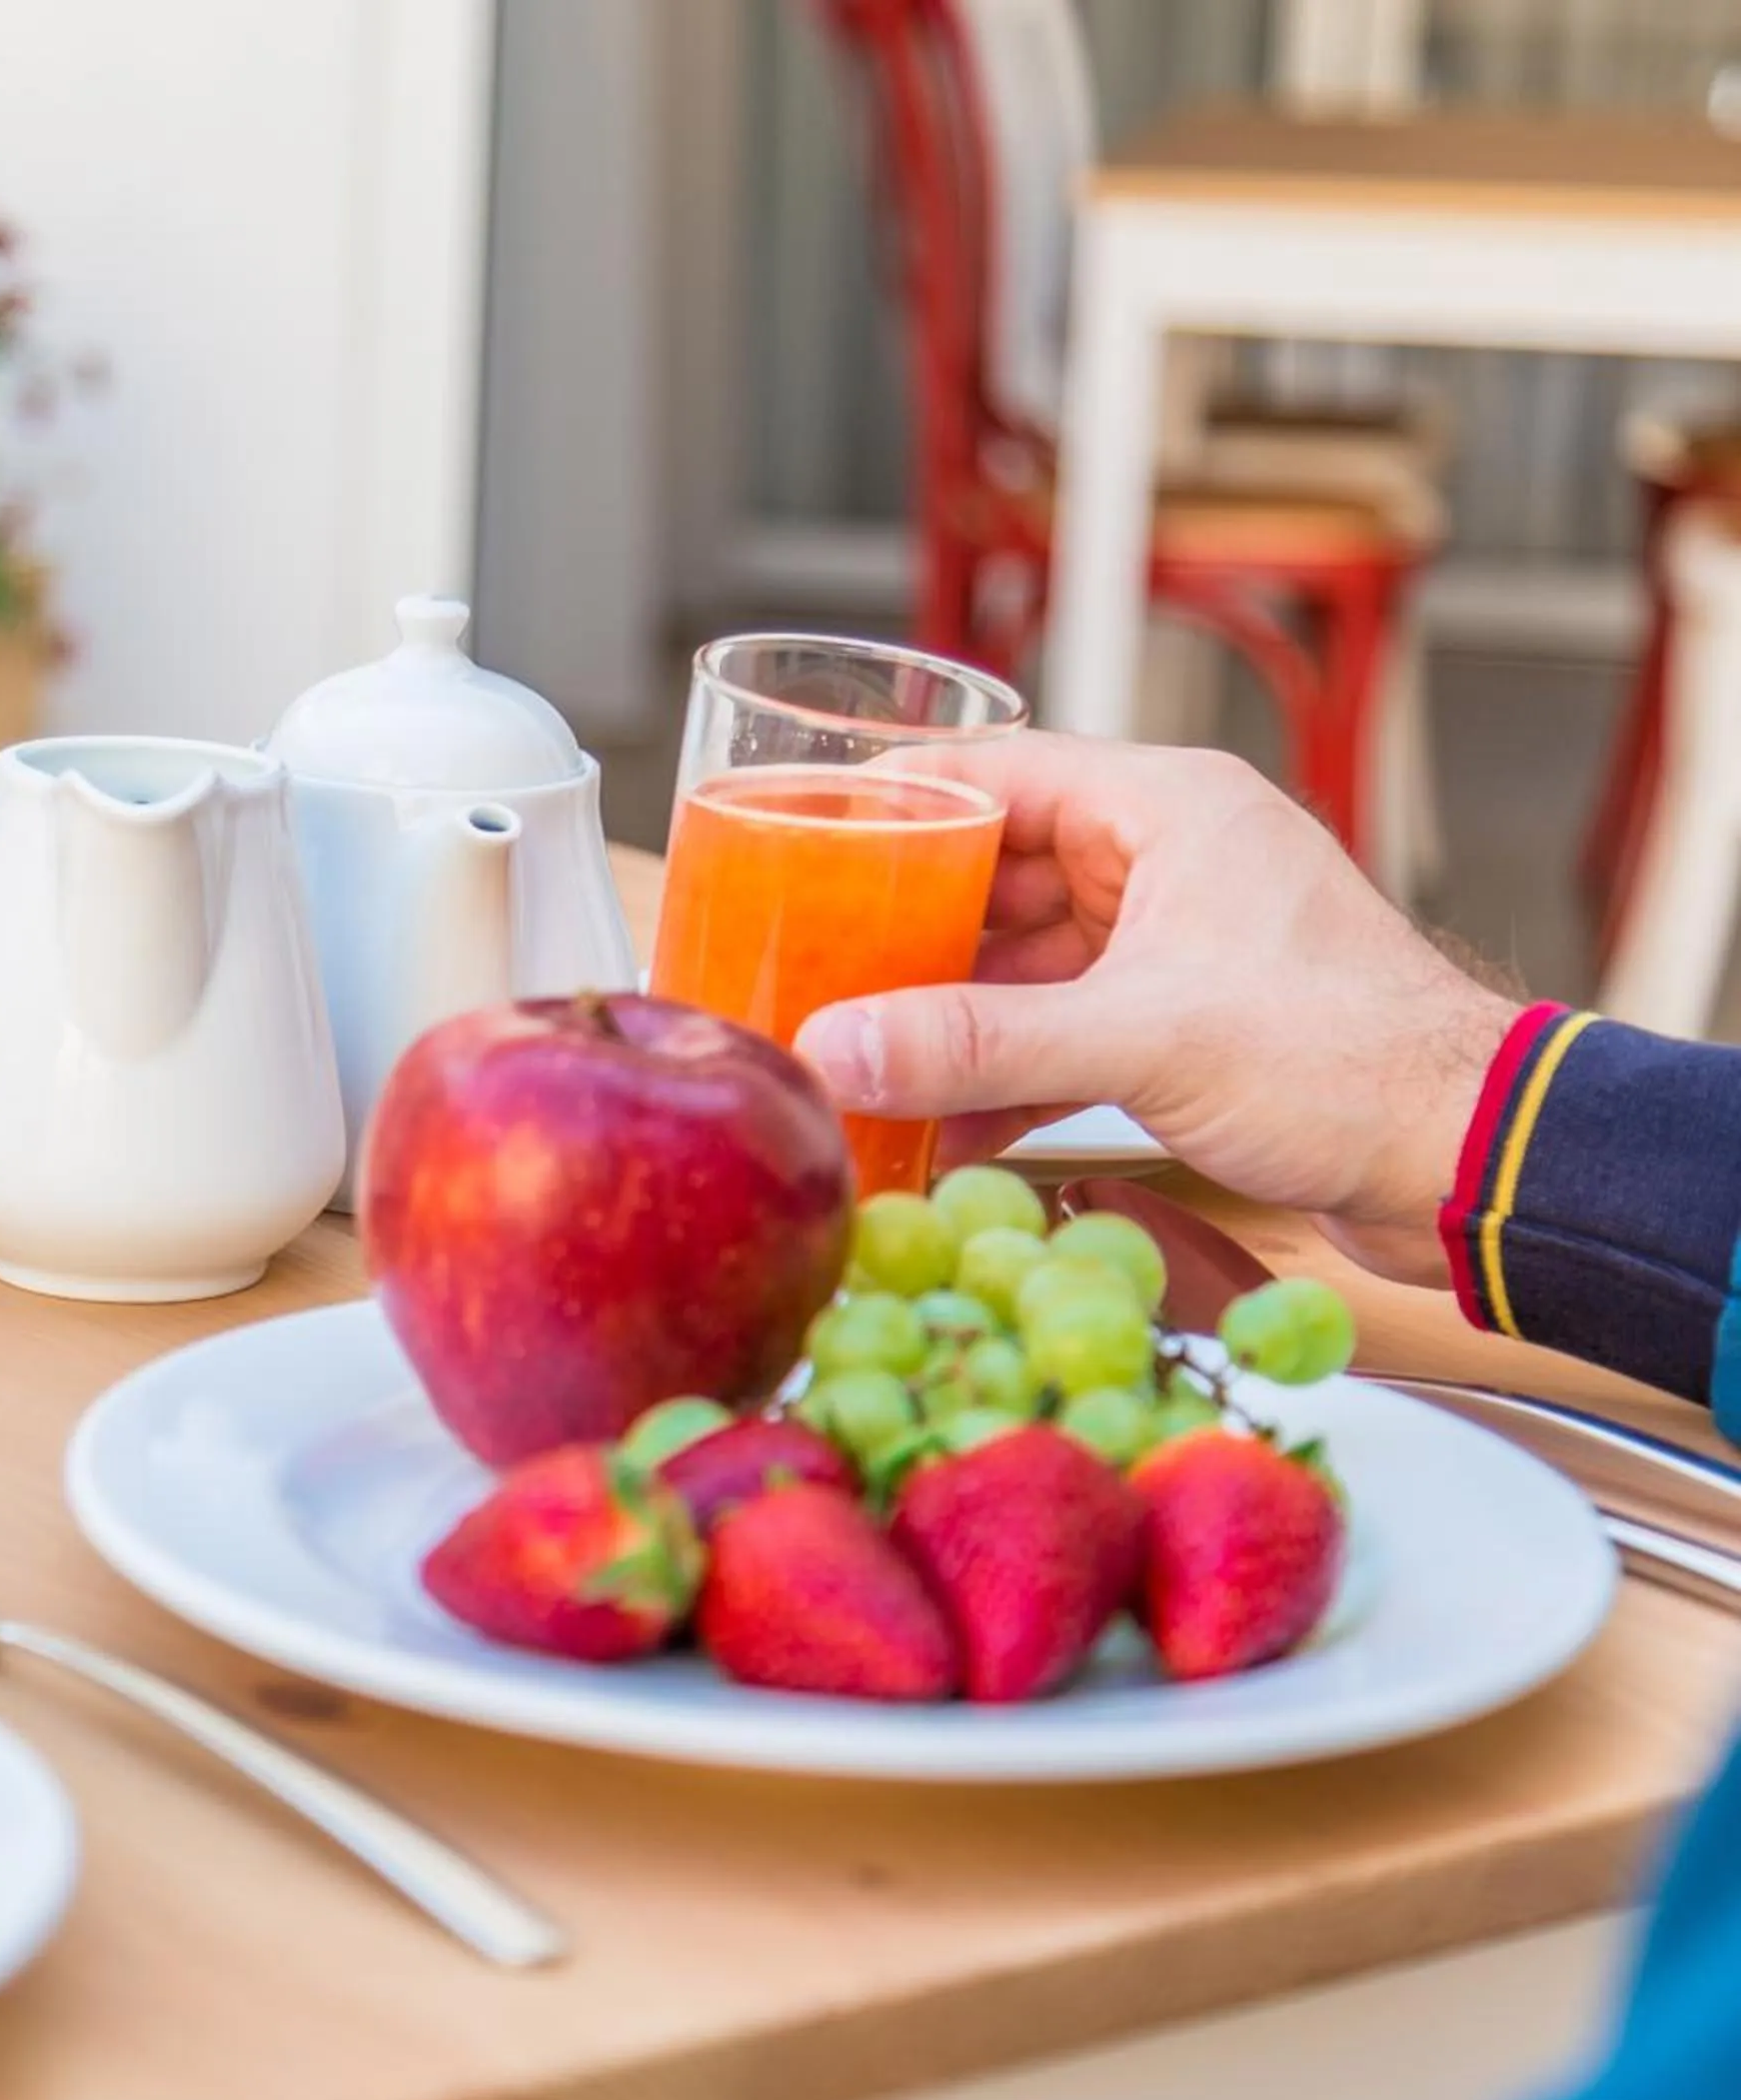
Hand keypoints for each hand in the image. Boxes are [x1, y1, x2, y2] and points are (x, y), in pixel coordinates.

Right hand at [790, 734, 1519, 1285]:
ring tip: (859, 1057)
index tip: (799, 838)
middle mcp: (1167, 858)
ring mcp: (1175, 941)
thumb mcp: (1140, 1040)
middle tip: (809, 966)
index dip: (893, 801)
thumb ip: (978, 1043)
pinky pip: (1062, 1027)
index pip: (996, 770)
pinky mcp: (1184, 1021)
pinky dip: (1003, 1071)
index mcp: (1167, 807)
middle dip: (904, 930)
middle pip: (996, 871)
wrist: (1470, 1159)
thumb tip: (836, 1048)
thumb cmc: (1347, 1059)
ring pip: (1023, 960)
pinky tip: (939, 1128)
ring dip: (949, 1015)